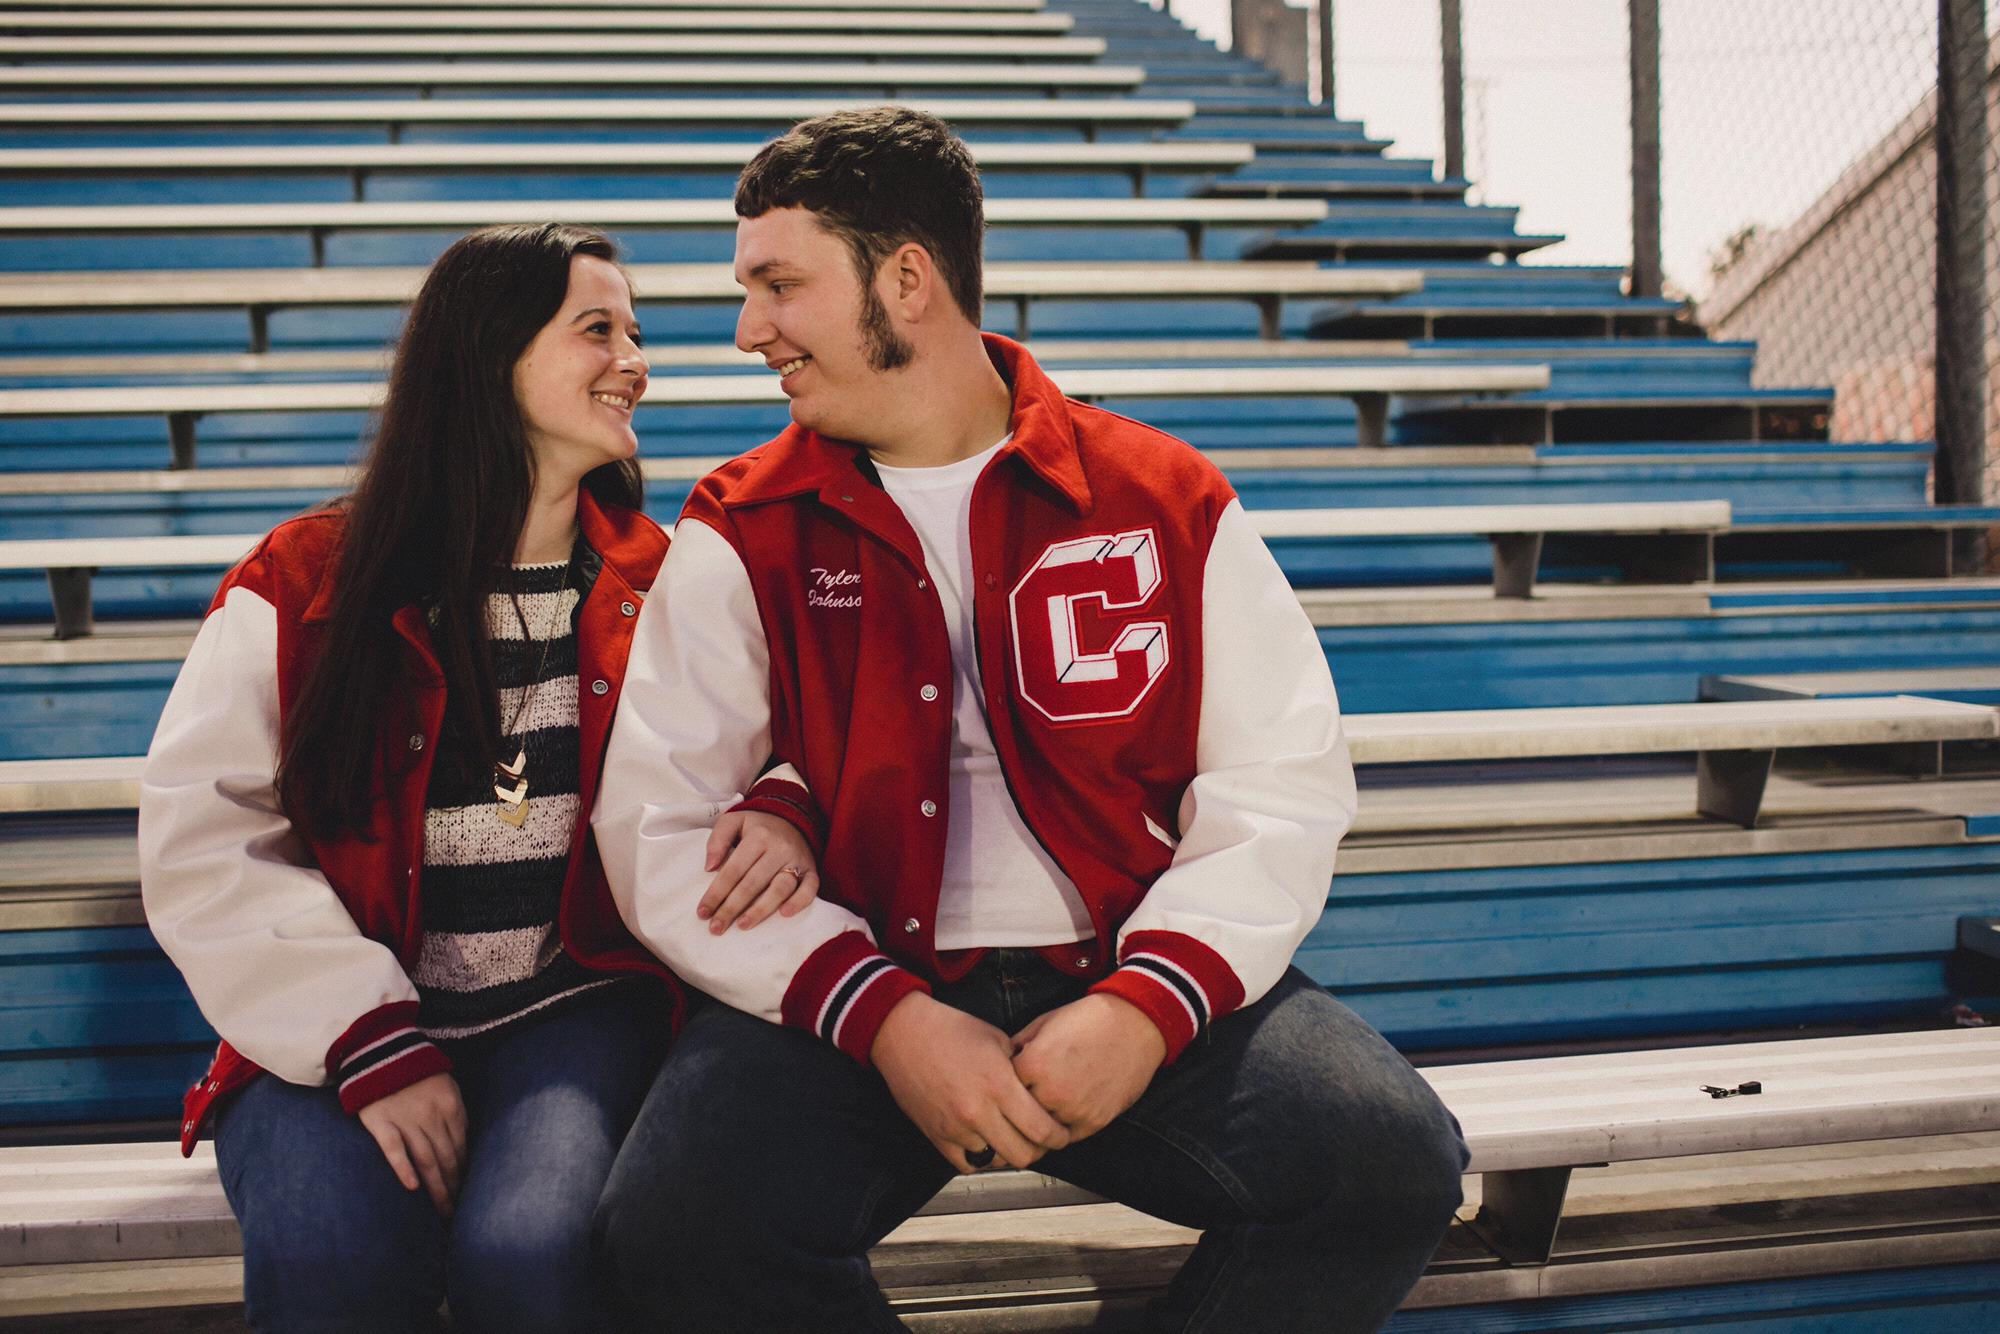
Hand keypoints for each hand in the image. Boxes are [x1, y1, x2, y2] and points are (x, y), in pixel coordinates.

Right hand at [357, 1072, 466, 1216]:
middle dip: (454, 1187)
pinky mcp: (380, 1122)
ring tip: (443, 1210)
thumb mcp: (445, 1086)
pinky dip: (404, 1167)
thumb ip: (454, 1115)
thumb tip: (463, 1148)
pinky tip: (412, 1187)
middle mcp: (431, 1114)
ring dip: (437, 1187)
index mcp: (450, 1105)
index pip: (461, 1146)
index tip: (467, 1194)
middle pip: (447, 1158)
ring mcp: (406, 1119)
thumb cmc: (415, 1072)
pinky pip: (394, 1148)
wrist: (378, 1051)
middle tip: (458, 1213)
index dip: (465, 1172)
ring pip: (426, 1159)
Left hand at [698, 810, 820, 933]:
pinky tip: (784, 914)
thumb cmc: (757, 826)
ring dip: (761, 910)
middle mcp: (779, 848)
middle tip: (716, 928)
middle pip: (753, 883)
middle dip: (732, 908)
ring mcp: (797, 861)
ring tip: (742, 925)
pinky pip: (810, 888)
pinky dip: (799, 902)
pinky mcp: (812, 871)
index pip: (733, 870)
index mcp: (758, 836)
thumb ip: (718, 839)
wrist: (793, 819)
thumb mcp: (734, 821)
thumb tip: (709, 867)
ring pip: (780, 888)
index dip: (716, 893)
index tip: (702, 913)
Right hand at [871, 993, 1070, 1173]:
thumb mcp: (998, 1039)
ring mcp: (956, 1127)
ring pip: (996, 1161)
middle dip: (1038, 1150)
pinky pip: (967, 1164)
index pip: (1041, 1129)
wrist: (903, 1034)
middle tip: (1040, 1140)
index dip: (1059, 1137)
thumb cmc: (951, 1030)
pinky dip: (981, 1157)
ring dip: (1008, 1152)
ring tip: (1011, 1137)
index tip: (1062, 1134)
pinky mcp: (937, 1136)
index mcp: (999, 1084)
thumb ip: (1022, 1069)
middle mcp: (978, 1111)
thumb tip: (1041, 1090)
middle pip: (1023, 1155)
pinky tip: (986, 1142)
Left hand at [1011, 994, 1166, 1144]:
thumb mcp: (1044, 1023)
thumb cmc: (1088, 1020)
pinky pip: (1066, 1137)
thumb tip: (1000, 1063)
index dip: (1005, 1083)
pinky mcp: (1093, 1121)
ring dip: (1040, 1121)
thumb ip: (1018, 1046)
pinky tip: (1062, 1113)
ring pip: (1041, 1130)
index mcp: (1034, 1064)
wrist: (1133, 1025)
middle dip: (1020, 1105)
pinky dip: (1061, 1129)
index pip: (1003, 1087)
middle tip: (1021, 1102)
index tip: (1010, 1082)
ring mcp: (1073, 1109)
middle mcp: (1051, 1091)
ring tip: (1043, 1108)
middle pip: (1019, 1112)